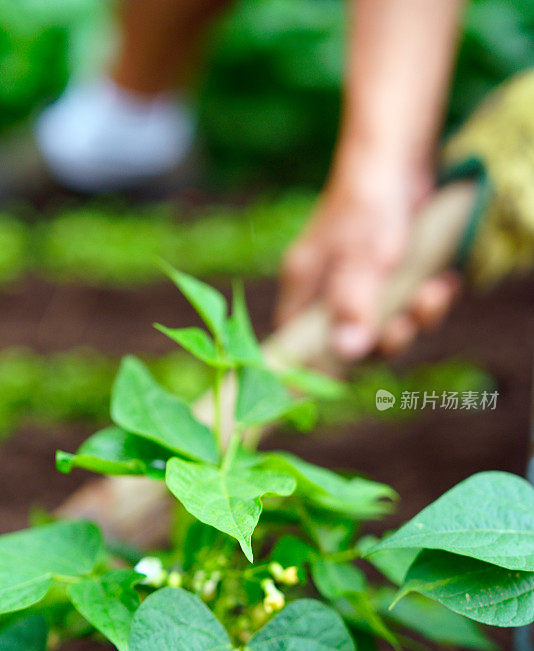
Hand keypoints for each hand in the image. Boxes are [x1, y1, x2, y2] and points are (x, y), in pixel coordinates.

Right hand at [276, 152, 459, 359]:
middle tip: (407, 324)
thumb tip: (348, 351)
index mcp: (305, 286)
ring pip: (383, 324)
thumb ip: (354, 302)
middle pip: (350, 341)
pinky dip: (426, 299)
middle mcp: (327, 291)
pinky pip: (404, 304)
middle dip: (385, 339)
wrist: (396, 153)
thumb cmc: (370, 199)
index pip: (298, 342)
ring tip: (435, 292)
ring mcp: (358, 284)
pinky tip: (443, 282)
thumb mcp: (363, 255)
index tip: (339, 382)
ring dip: (414, 317)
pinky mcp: (387, 276)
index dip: (313, 368)